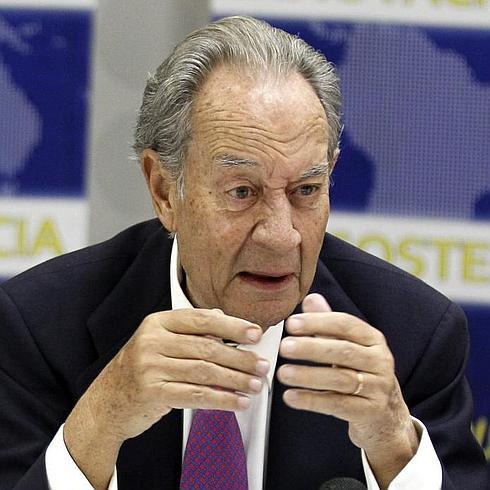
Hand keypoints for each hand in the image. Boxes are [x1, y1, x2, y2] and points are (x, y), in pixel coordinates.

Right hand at [64, 309, 268, 488]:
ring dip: (236, 380)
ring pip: (205, 372)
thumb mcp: (159, 340)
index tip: (255, 334)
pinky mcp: (153, 392)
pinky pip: (196, 395)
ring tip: (255, 385)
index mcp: (158, 323)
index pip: (202, 319)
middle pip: (207, 347)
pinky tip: (237, 402)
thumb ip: (190, 329)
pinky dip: (221, 399)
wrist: (107, 401)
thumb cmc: (139, 368)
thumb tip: (224, 319)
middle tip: (262, 364)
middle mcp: (152, 341)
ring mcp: (150, 367)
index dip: (232, 326)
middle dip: (240, 357)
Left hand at [276, 293, 418, 487]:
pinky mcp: (370, 412)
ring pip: (340, 379)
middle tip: (284, 347)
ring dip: (308, 375)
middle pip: (343, 351)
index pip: (345, 324)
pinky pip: (338, 405)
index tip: (291, 324)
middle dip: (311, 348)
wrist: (386, 415)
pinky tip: (291, 397)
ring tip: (283, 373)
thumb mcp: (348, 346)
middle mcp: (380, 361)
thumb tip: (310, 299)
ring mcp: (378, 387)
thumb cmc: (360, 373)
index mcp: (373, 339)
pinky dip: (312, 400)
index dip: (317, 322)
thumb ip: (328, 324)